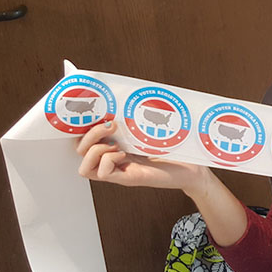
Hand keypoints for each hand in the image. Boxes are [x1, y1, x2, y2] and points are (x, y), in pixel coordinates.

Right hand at [76, 120, 212, 196]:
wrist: (193, 168)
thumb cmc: (174, 148)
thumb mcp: (151, 127)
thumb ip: (138, 116)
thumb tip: (129, 92)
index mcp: (115, 145)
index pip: (84, 139)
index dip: (80, 127)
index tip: (91, 113)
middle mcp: (113, 160)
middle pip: (78, 151)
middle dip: (88, 135)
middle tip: (111, 126)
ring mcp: (120, 171)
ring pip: (84, 168)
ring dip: (95, 151)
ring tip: (115, 144)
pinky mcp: (129, 178)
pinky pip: (103, 174)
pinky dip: (109, 162)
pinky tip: (124, 155)